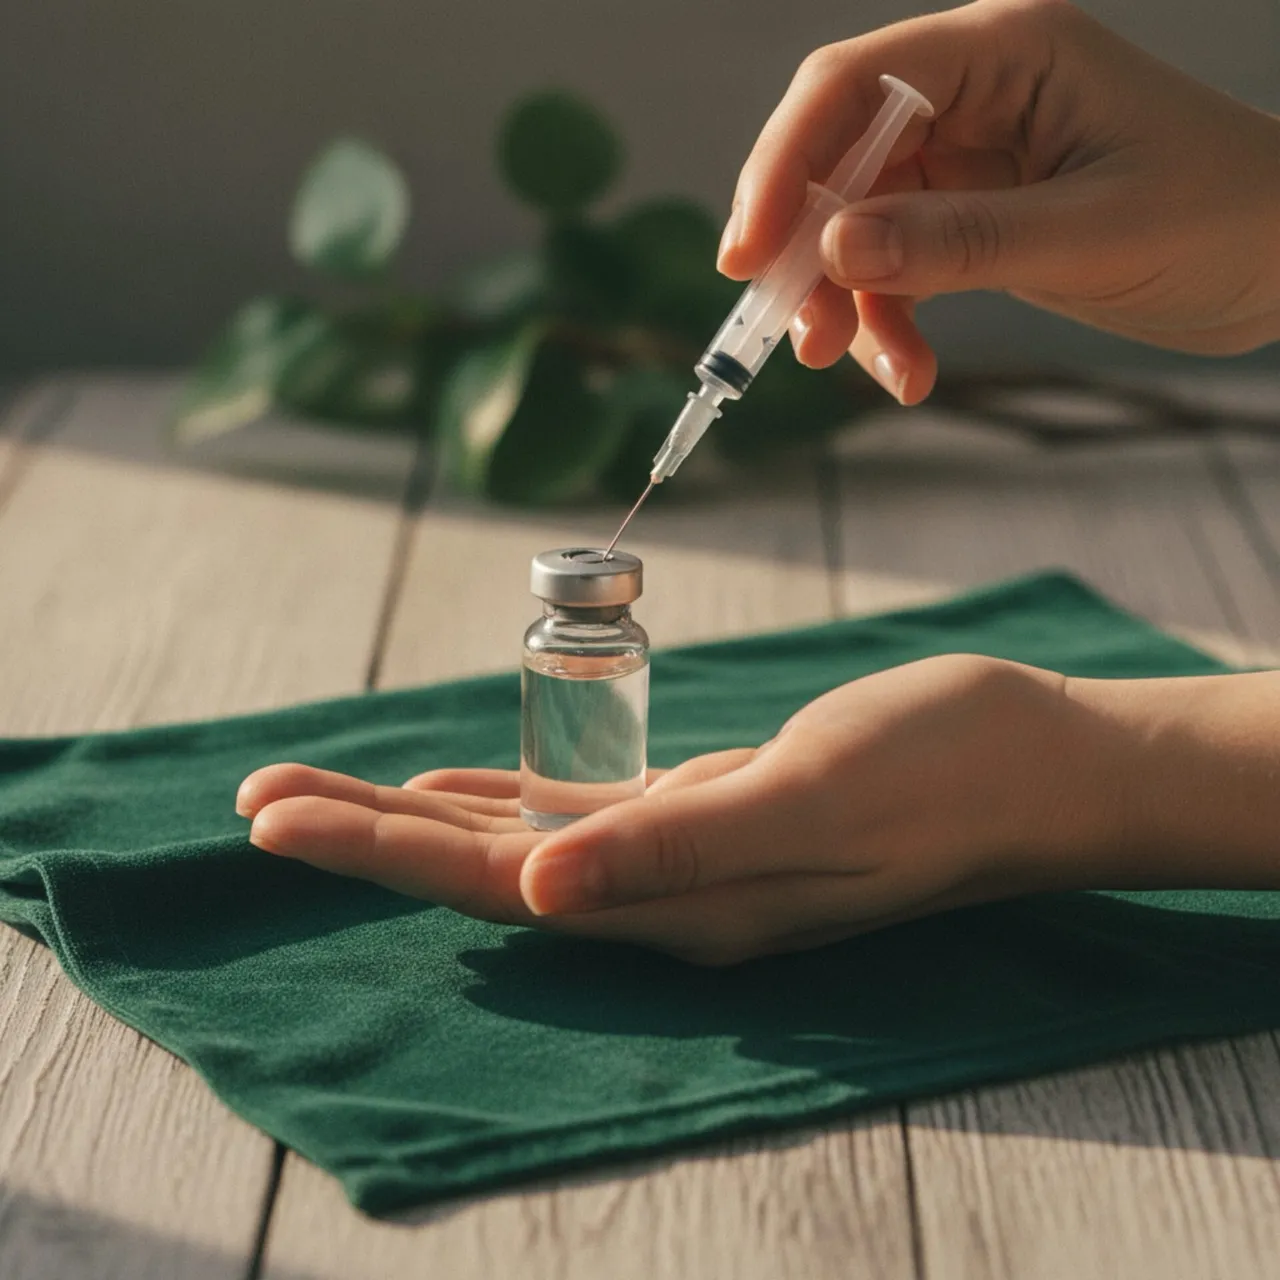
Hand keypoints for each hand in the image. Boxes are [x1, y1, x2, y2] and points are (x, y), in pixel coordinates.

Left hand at [239, 655, 1108, 964]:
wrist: (1029, 760)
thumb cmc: (937, 768)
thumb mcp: (808, 801)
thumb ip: (675, 848)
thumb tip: (536, 891)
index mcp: (676, 903)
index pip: (490, 886)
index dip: (375, 853)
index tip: (270, 822)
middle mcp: (664, 895)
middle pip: (481, 869)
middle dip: (364, 838)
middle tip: (253, 801)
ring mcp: (684, 857)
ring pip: (516, 842)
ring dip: (416, 819)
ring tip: (323, 797)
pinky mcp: (708, 811)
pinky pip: (575, 816)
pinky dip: (500, 803)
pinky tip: (452, 791)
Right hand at [722, 0, 1279, 402]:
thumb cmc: (1224, 218)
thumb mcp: (1091, 232)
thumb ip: (960, 240)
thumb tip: (834, 250)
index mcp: (1004, 53)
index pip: (849, 86)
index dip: (782, 166)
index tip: (746, 258)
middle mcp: (973, 93)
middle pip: (836, 157)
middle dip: (805, 249)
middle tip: (789, 331)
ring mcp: (969, 158)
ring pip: (857, 223)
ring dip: (846, 301)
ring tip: (863, 367)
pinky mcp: (973, 217)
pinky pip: (898, 266)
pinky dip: (890, 322)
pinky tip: (910, 373)